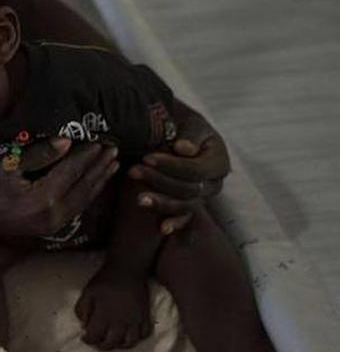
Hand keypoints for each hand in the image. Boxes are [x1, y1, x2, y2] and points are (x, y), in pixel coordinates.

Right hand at [0, 138, 118, 239]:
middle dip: (99, 166)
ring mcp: (56, 223)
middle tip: (114, 148)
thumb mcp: (7, 165)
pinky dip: (91, 193)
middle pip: (84, 185)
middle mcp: (55, 213)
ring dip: (100, 179)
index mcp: (44, 197)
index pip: (72, 170)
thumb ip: (39, 154)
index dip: (87, 154)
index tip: (100, 140)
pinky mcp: (54, 228)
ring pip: (85, 198)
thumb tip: (67, 140)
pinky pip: (79, 207)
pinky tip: (97, 183)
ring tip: (113, 164)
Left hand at [75, 267, 151, 349]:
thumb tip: (84, 325)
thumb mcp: (87, 292)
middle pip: (112, 343)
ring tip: (114, 341)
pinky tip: (129, 335)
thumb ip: (82, 310)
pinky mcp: (145, 316)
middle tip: (98, 341)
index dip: (88, 340)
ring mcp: (135, 321)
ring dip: (120, 345)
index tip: (85, 338)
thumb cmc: (104, 281)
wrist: (127, 270)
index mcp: (104, 316)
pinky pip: (145, 334)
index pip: (95, 337)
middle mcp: (121, 322)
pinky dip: (137, 338)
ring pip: (130, 343)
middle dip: (102, 345)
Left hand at [129, 103, 229, 234]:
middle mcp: (214, 182)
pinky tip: (162, 228)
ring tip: (139, 199)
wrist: (177, 130)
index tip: (147, 158)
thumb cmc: (183, 125)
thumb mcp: (189, 123)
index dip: (171, 165)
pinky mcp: (190, 204)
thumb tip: (184, 149)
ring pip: (185, 205)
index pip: (195, 169)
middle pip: (189, 189)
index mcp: (218, 161)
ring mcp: (202, 196)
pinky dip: (175, 223)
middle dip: (159, 181)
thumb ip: (189, 134)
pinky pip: (185, 217)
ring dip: (162, 203)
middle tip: (133, 171)